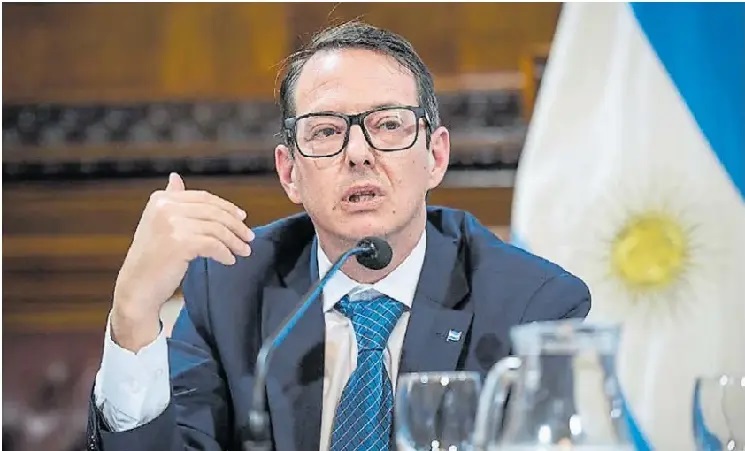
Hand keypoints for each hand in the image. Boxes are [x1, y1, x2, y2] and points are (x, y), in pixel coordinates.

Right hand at [111, 173, 254, 350]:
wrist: (137, 287)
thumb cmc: (151, 258)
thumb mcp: (158, 223)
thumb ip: (171, 200)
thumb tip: (175, 176)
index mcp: (161, 199)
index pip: (203, 197)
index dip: (226, 206)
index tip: (242, 217)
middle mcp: (165, 207)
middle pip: (213, 211)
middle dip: (235, 225)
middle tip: (249, 237)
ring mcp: (172, 224)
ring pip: (217, 228)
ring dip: (234, 241)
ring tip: (244, 251)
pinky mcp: (180, 243)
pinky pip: (213, 245)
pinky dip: (225, 253)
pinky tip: (229, 260)